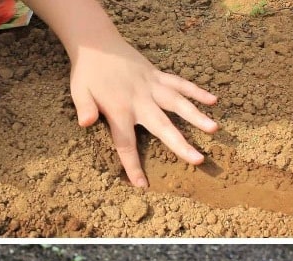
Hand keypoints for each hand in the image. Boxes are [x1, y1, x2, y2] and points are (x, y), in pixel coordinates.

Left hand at [69, 41, 217, 186]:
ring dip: (196, 116)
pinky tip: (213, 101)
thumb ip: (85, 107)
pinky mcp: (159, 76)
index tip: (143, 185)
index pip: (126, 143)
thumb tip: (85, 123)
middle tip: (198, 160)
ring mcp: (152, 87)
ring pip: (178, 103)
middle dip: (181, 145)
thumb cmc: (87, 72)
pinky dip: (197, 91)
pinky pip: (180, 83)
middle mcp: (140, 100)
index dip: (133, 166)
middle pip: (163, 127)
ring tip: (214, 129)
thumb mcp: (78, 90)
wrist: (97, 43)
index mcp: (119, 109)